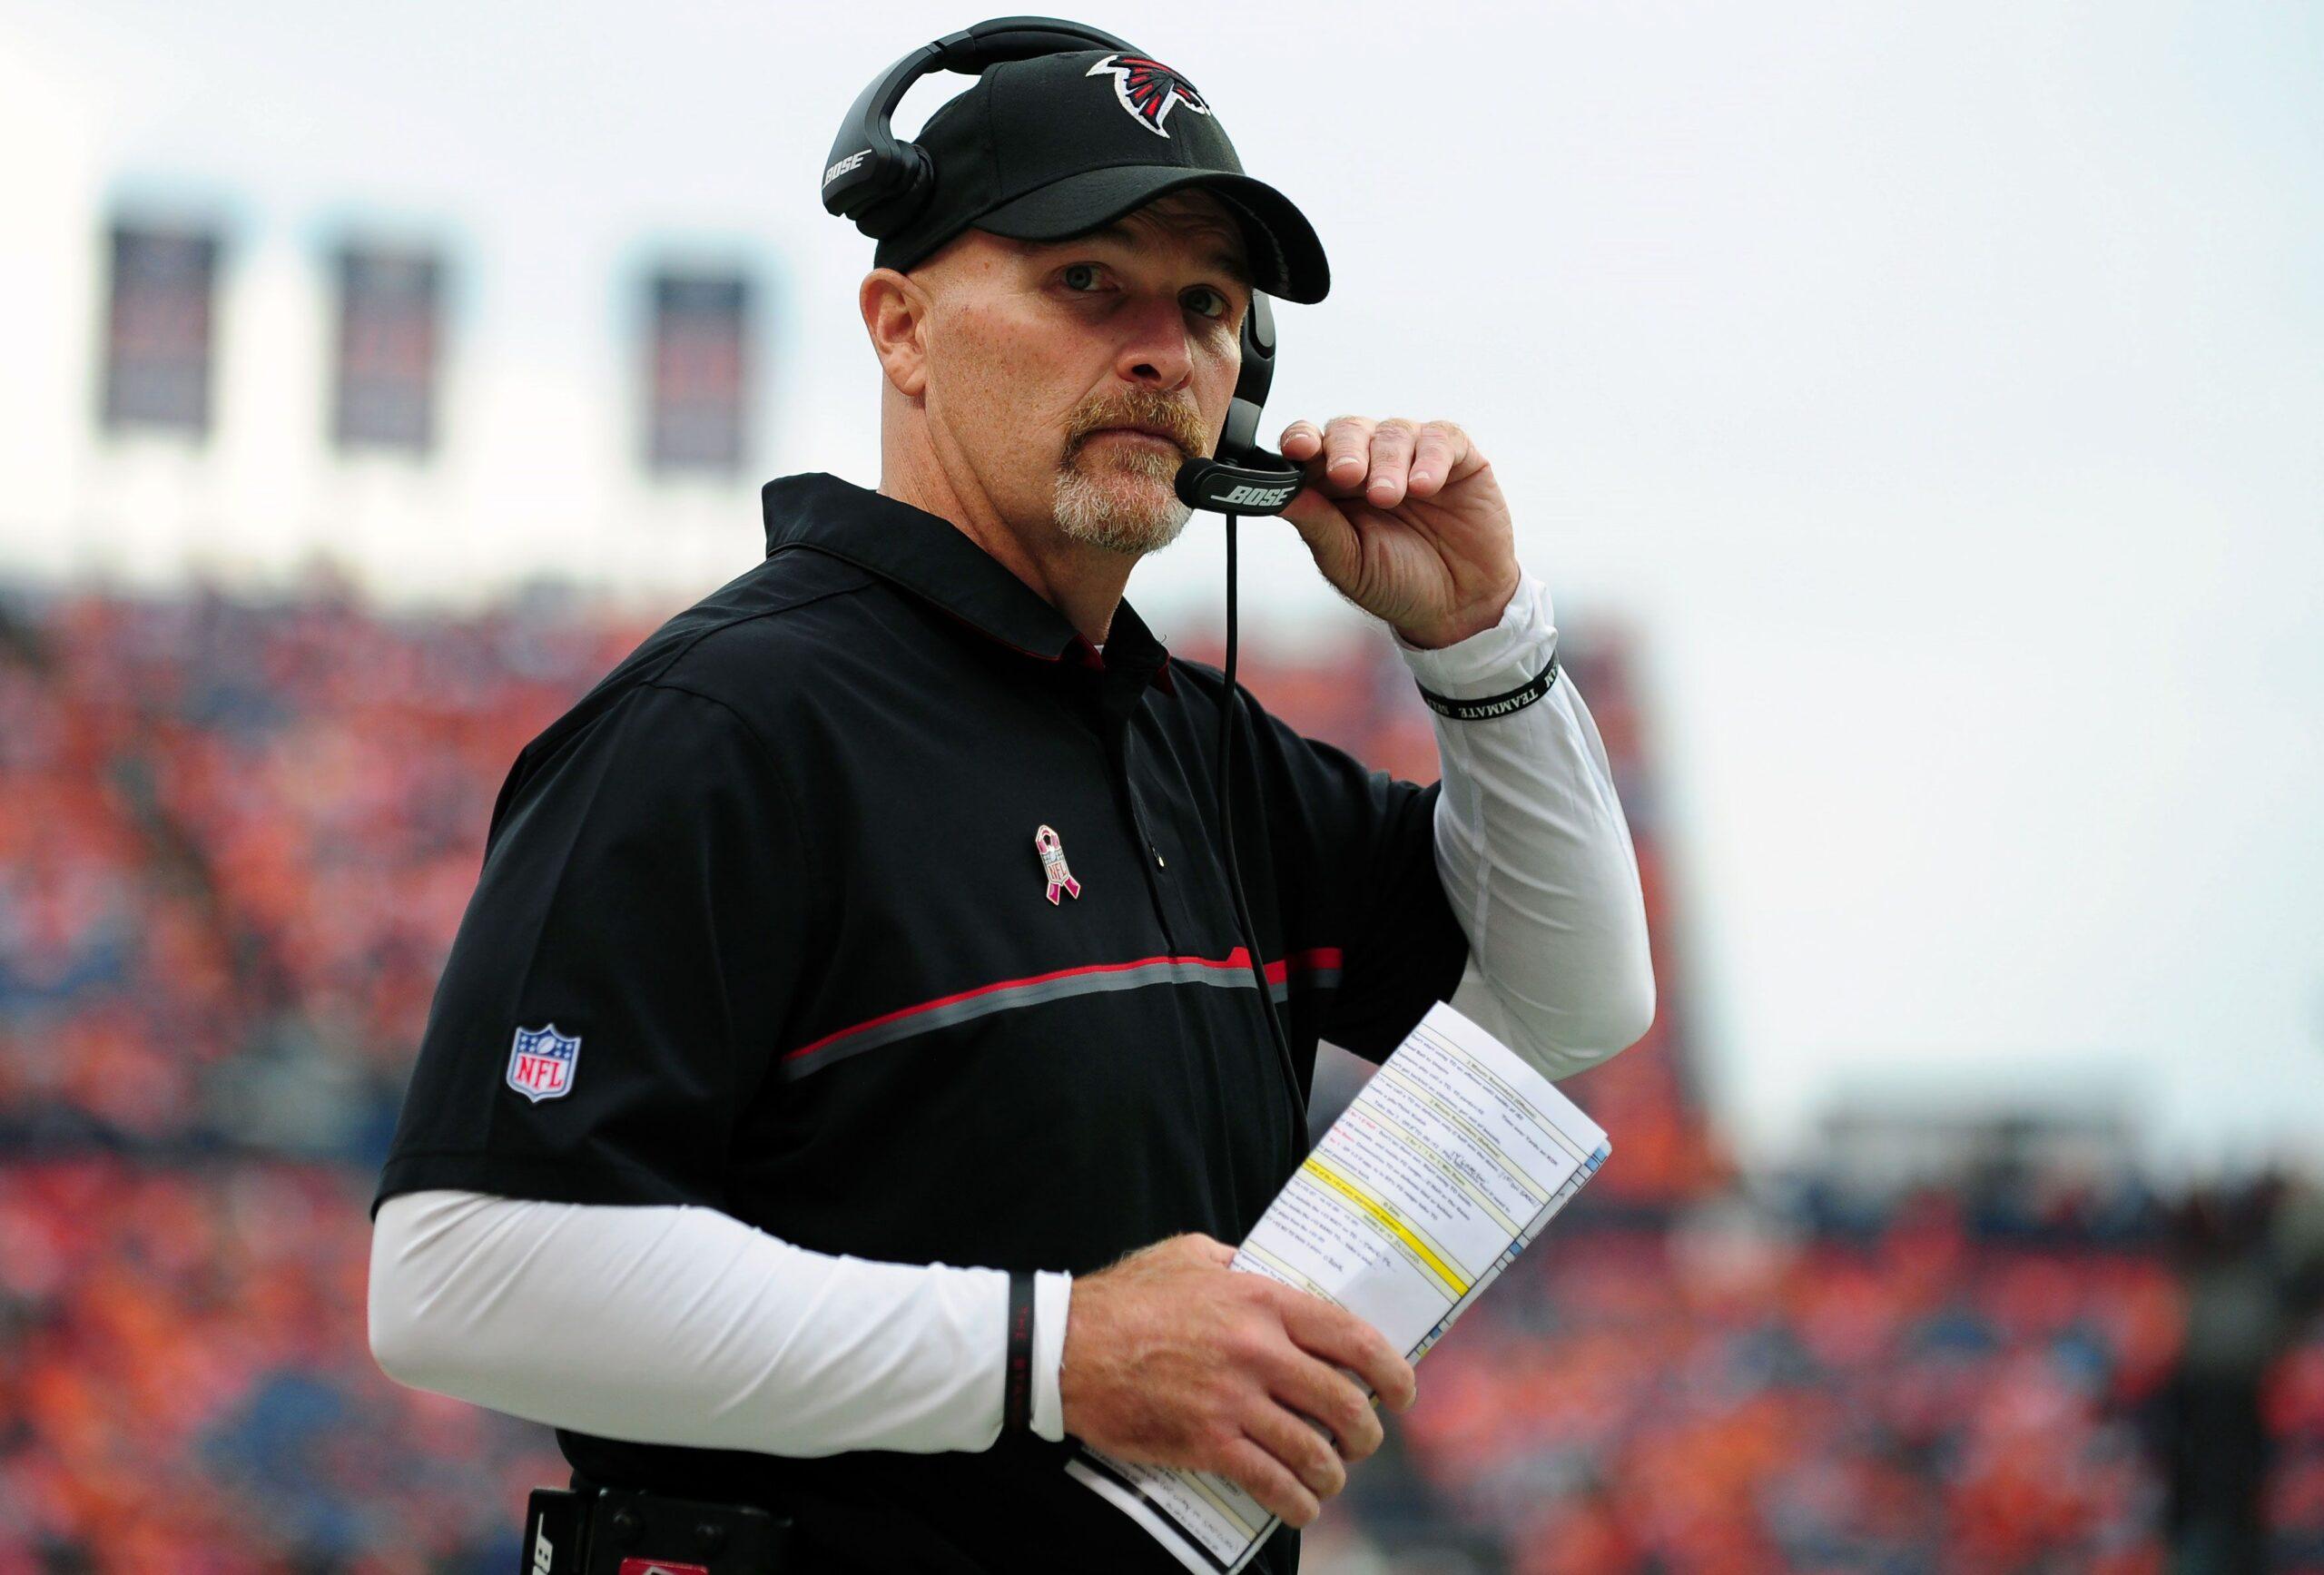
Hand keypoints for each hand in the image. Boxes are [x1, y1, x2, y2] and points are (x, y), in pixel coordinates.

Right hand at [1058, 1232, 1417, 1528]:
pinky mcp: (1207, 1442)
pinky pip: (1272, 1482)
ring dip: (1334, 1473)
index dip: (1391, 1369)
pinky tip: (1300, 1506)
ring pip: (1315, 1451)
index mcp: (1262, 1301)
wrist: (1066, 1347)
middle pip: (1344, 1402)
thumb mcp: (1188, 1255)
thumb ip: (1236, 1262)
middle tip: (1363, 1440)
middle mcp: (1259, 1350)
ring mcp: (1234, 1400)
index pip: (1351, 1337)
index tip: (1402, 1389)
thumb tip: (1264, 1267)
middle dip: (1367, 1432)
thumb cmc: (1125, 1297)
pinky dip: (1297, 1502)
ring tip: (1330, 1477)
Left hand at [1275, 417, 1520, 650]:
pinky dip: (1431, 458)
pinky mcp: (1458, 457)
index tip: (1299, 450)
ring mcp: (1413, 455)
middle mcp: (1370, 460)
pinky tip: (1424, 486)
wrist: (1458, 606)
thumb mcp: (1349, 562)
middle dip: (1344, 449)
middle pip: (1348, 429)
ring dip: (1387, 462)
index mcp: (1332, 484)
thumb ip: (1317, 525)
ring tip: (1389, 496)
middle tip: (1347, 477)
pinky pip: (1441, 438)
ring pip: (1392, 432)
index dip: (1301, 440)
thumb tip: (1276, 496)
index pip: (1309, 446)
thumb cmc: (1396, 582)